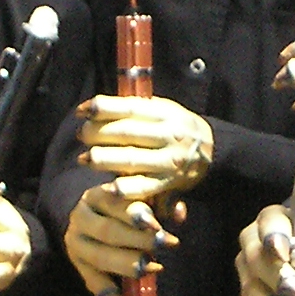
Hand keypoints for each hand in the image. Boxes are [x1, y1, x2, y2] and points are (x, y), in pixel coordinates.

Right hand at [65, 178, 180, 295]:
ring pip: (99, 257)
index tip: (157, 226)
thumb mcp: (141, 198)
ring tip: (152, 269)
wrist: (90, 217)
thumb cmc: (125, 207)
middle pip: (107, 231)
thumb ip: (162, 203)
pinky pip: (90, 280)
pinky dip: (105, 290)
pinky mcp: (76, 263)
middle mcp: (81, 217)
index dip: (136, 215)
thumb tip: (180, 213)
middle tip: (164, 245)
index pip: (115, 204)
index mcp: (97, 195)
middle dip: (137, 241)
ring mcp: (75, 242)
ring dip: (126, 266)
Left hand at [76, 95, 213, 195]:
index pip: (129, 107)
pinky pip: (142, 187)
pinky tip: (107, 186)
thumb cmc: (178, 127)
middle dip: (96, 133)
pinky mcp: (169, 183)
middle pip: (125, 133)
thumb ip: (136, 109)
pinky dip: (123, 188)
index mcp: (166, 113)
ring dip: (102, 159)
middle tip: (81, 135)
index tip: (81, 111)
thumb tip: (95, 109)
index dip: (101, 108)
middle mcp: (169, 135)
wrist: (213, 151)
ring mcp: (169, 160)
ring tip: (84, 158)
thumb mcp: (165, 109)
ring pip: (130, 159)